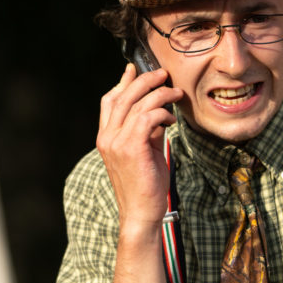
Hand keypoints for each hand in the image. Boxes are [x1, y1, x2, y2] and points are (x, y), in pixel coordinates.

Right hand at [97, 62, 182, 225]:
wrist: (142, 213)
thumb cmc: (146, 186)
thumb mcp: (145, 152)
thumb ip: (147, 131)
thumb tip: (159, 112)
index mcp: (106, 137)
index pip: (109, 101)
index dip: (123, 83)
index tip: (135, 70)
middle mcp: (107, 137)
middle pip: (123, 96)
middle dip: (145, 81)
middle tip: (163, 75)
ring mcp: (116, 142)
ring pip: (137, 104)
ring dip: (160, 94)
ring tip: (176, 93)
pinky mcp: (131, 148)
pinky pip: (147, 118)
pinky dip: (162, 113)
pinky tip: (172, 120)